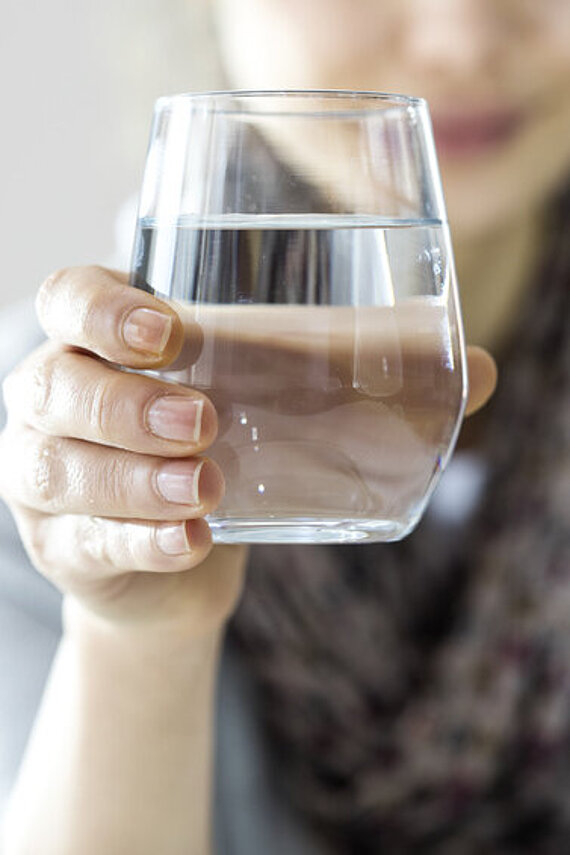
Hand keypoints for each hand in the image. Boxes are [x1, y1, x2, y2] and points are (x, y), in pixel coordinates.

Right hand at [0, 267, 246, 637]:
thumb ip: (262, 362)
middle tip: (200, 422)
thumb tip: (376, 337)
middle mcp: (46, 404)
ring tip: (204, 488)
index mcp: (85, 344)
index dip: (103, 312)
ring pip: (58, 471)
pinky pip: (89, 543)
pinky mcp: (60, 548)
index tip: (168, 335)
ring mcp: (38, 480)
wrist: (173, 560)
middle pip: (54, 388)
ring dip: (134, 480)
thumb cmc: (202, 452)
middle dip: (125, 405)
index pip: (66, 299)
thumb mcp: (226, 394)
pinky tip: (190, 540)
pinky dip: (144, 542)